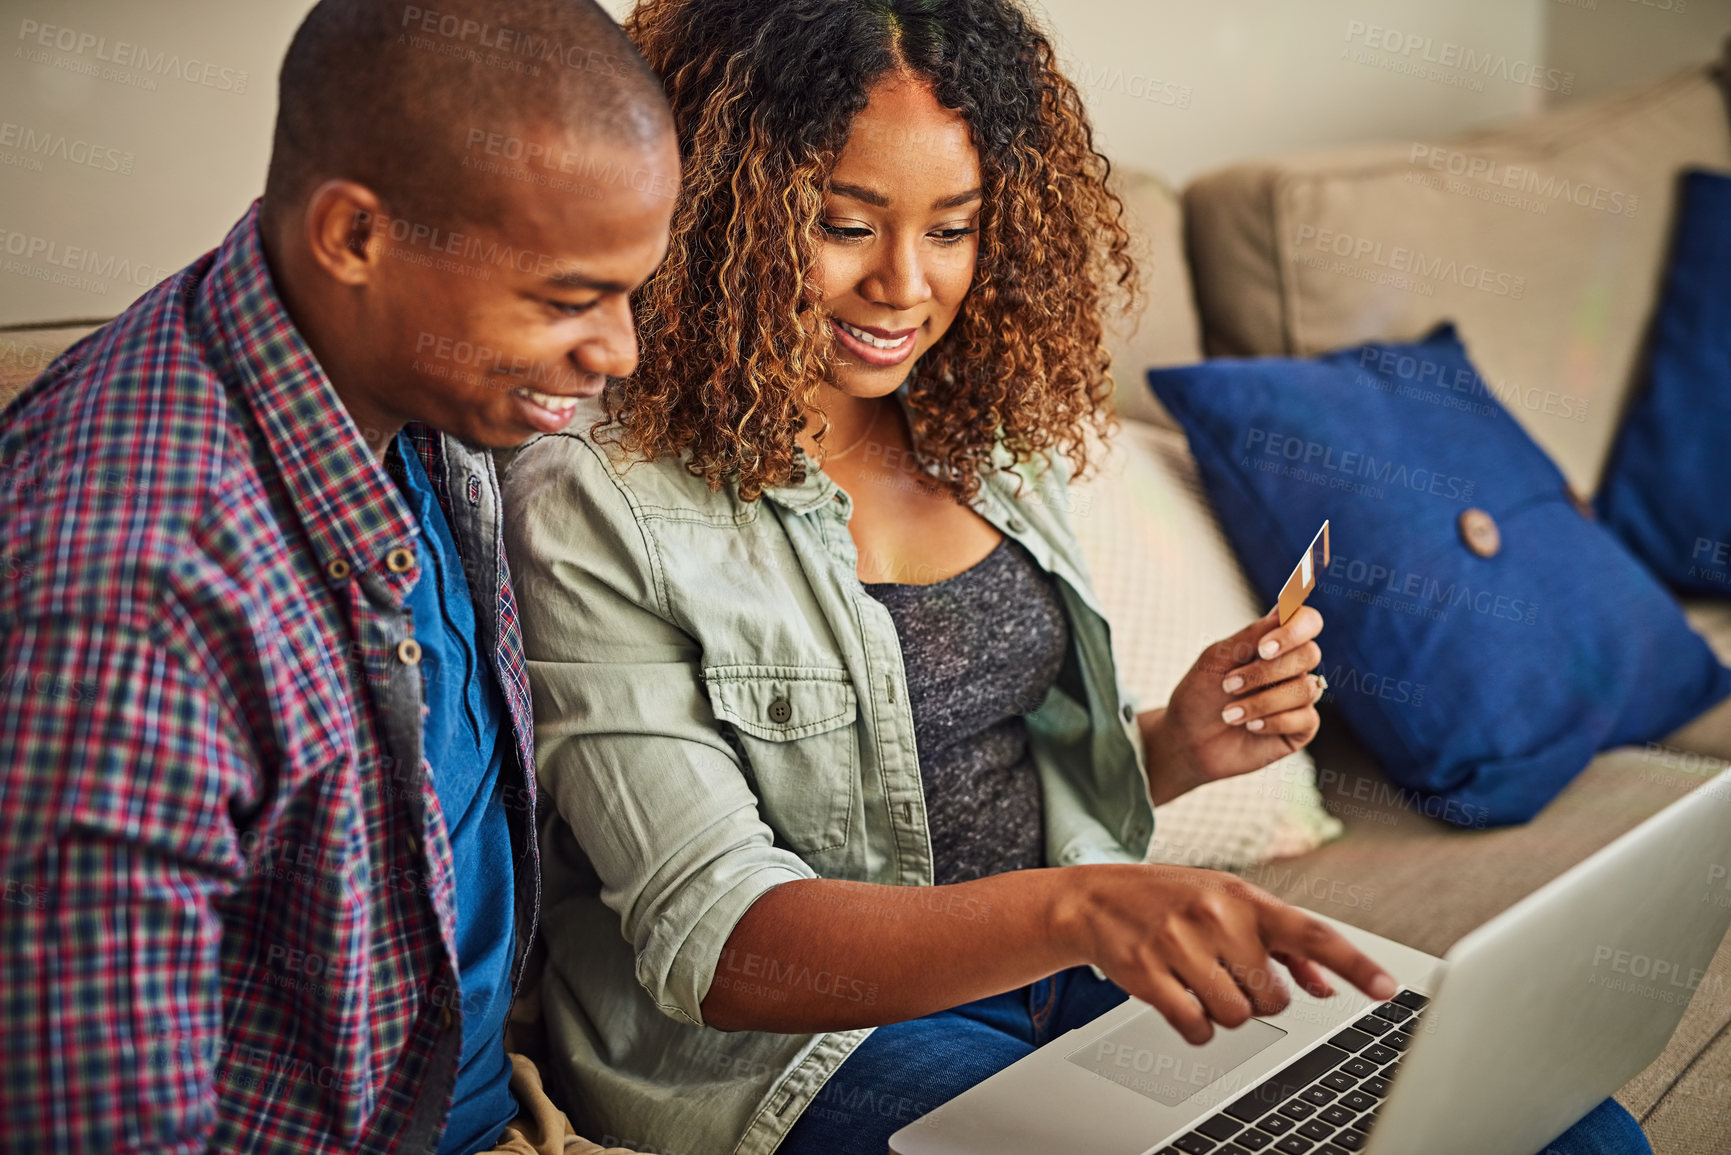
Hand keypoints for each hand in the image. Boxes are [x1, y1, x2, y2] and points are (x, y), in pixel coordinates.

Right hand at [1058, 864, 1396, 1043]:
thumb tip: (1323, 986)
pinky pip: (1197, 1028)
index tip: (1387, 988)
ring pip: (1237, 1017)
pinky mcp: (1149, 974)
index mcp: (1244, 898)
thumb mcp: (1227, 905)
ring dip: (1223, 1011)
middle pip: (1272, 998)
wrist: (1094, 897)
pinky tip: (1179, 998)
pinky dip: (1195, 1025)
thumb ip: (1280, 944)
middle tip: (1225, 972)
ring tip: (1198, 980)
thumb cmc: (1172, 900)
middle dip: (1255, 997)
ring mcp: (1180, 945)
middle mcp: (1216, 917)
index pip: (1310, 933)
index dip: (1352, 963)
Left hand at [1141, 607, 1325, 804]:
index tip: (1262, 648)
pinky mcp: (1301, 727)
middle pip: (1309, 654)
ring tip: (1228, 714)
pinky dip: (1273, 721)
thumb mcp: (1216, 661)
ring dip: (1262, 701)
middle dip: (1265, 672)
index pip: (1307, 621)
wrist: (1187, 741)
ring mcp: (1299, 697)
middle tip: (1228, 685)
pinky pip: (1306, 718)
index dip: (1295, 629)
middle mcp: (1292, 666)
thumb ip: (1249, 636)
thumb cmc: (1199, 695)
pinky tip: (1249, 726)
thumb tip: (1283, 609)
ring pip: (1307, 688)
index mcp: (1273, 643)